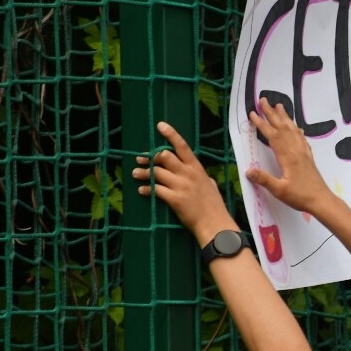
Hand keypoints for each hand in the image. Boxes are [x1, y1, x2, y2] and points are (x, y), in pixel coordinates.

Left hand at [133, 122, 234, 243]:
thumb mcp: (211, 186)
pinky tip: (142, 190)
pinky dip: (146, 189)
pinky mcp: (175, 199)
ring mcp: (181, 186)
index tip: (160, 126)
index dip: (171, 134)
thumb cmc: (214, 206)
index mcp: (197, 168)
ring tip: (136, 174)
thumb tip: (201, 174)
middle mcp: (188, 174)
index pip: (182, 147)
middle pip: (164, 157)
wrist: (214, 224)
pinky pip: (155, 190)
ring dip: (144, 173)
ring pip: (156, 173)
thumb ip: (203, 177)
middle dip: (150, 157)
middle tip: (140, 159)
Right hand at [245, 98, 332, 213]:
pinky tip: (296, 127)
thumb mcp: (279, 190)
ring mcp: (303, 153)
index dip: (262, 124)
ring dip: (285, 117)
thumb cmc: (300, 196)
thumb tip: (248, 171)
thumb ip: (264, 180)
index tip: (253, 113)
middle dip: (272, 113)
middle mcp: (296, 151)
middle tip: (263, 99)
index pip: (272, 136)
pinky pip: (301, 138)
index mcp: (287, 157)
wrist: (321, 200)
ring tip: (279, 105)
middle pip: (282, 127)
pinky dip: (296, 130)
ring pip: (293, 130)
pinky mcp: (308, 157)